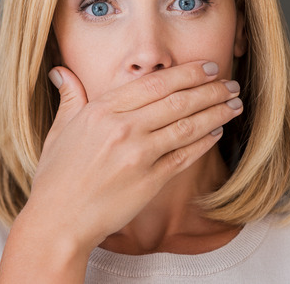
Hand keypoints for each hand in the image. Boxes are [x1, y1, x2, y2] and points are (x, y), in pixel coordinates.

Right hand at [24, 60, 242, 252]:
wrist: (58, 222)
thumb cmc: (55, 177)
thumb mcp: (59, 130)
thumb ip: (70, 97)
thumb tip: (61, 72)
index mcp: (101, 110)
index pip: (154, 83)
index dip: (186, 73)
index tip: (207, 67)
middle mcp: (122, 128)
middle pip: (177, 101)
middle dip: (210, 89)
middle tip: (230, 82)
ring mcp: (138, 155)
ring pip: (187, 126)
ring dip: (215, 113)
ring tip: (234, 104)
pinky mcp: (149, 181)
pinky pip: (184, 156)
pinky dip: (204, 143)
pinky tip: (217, 133)